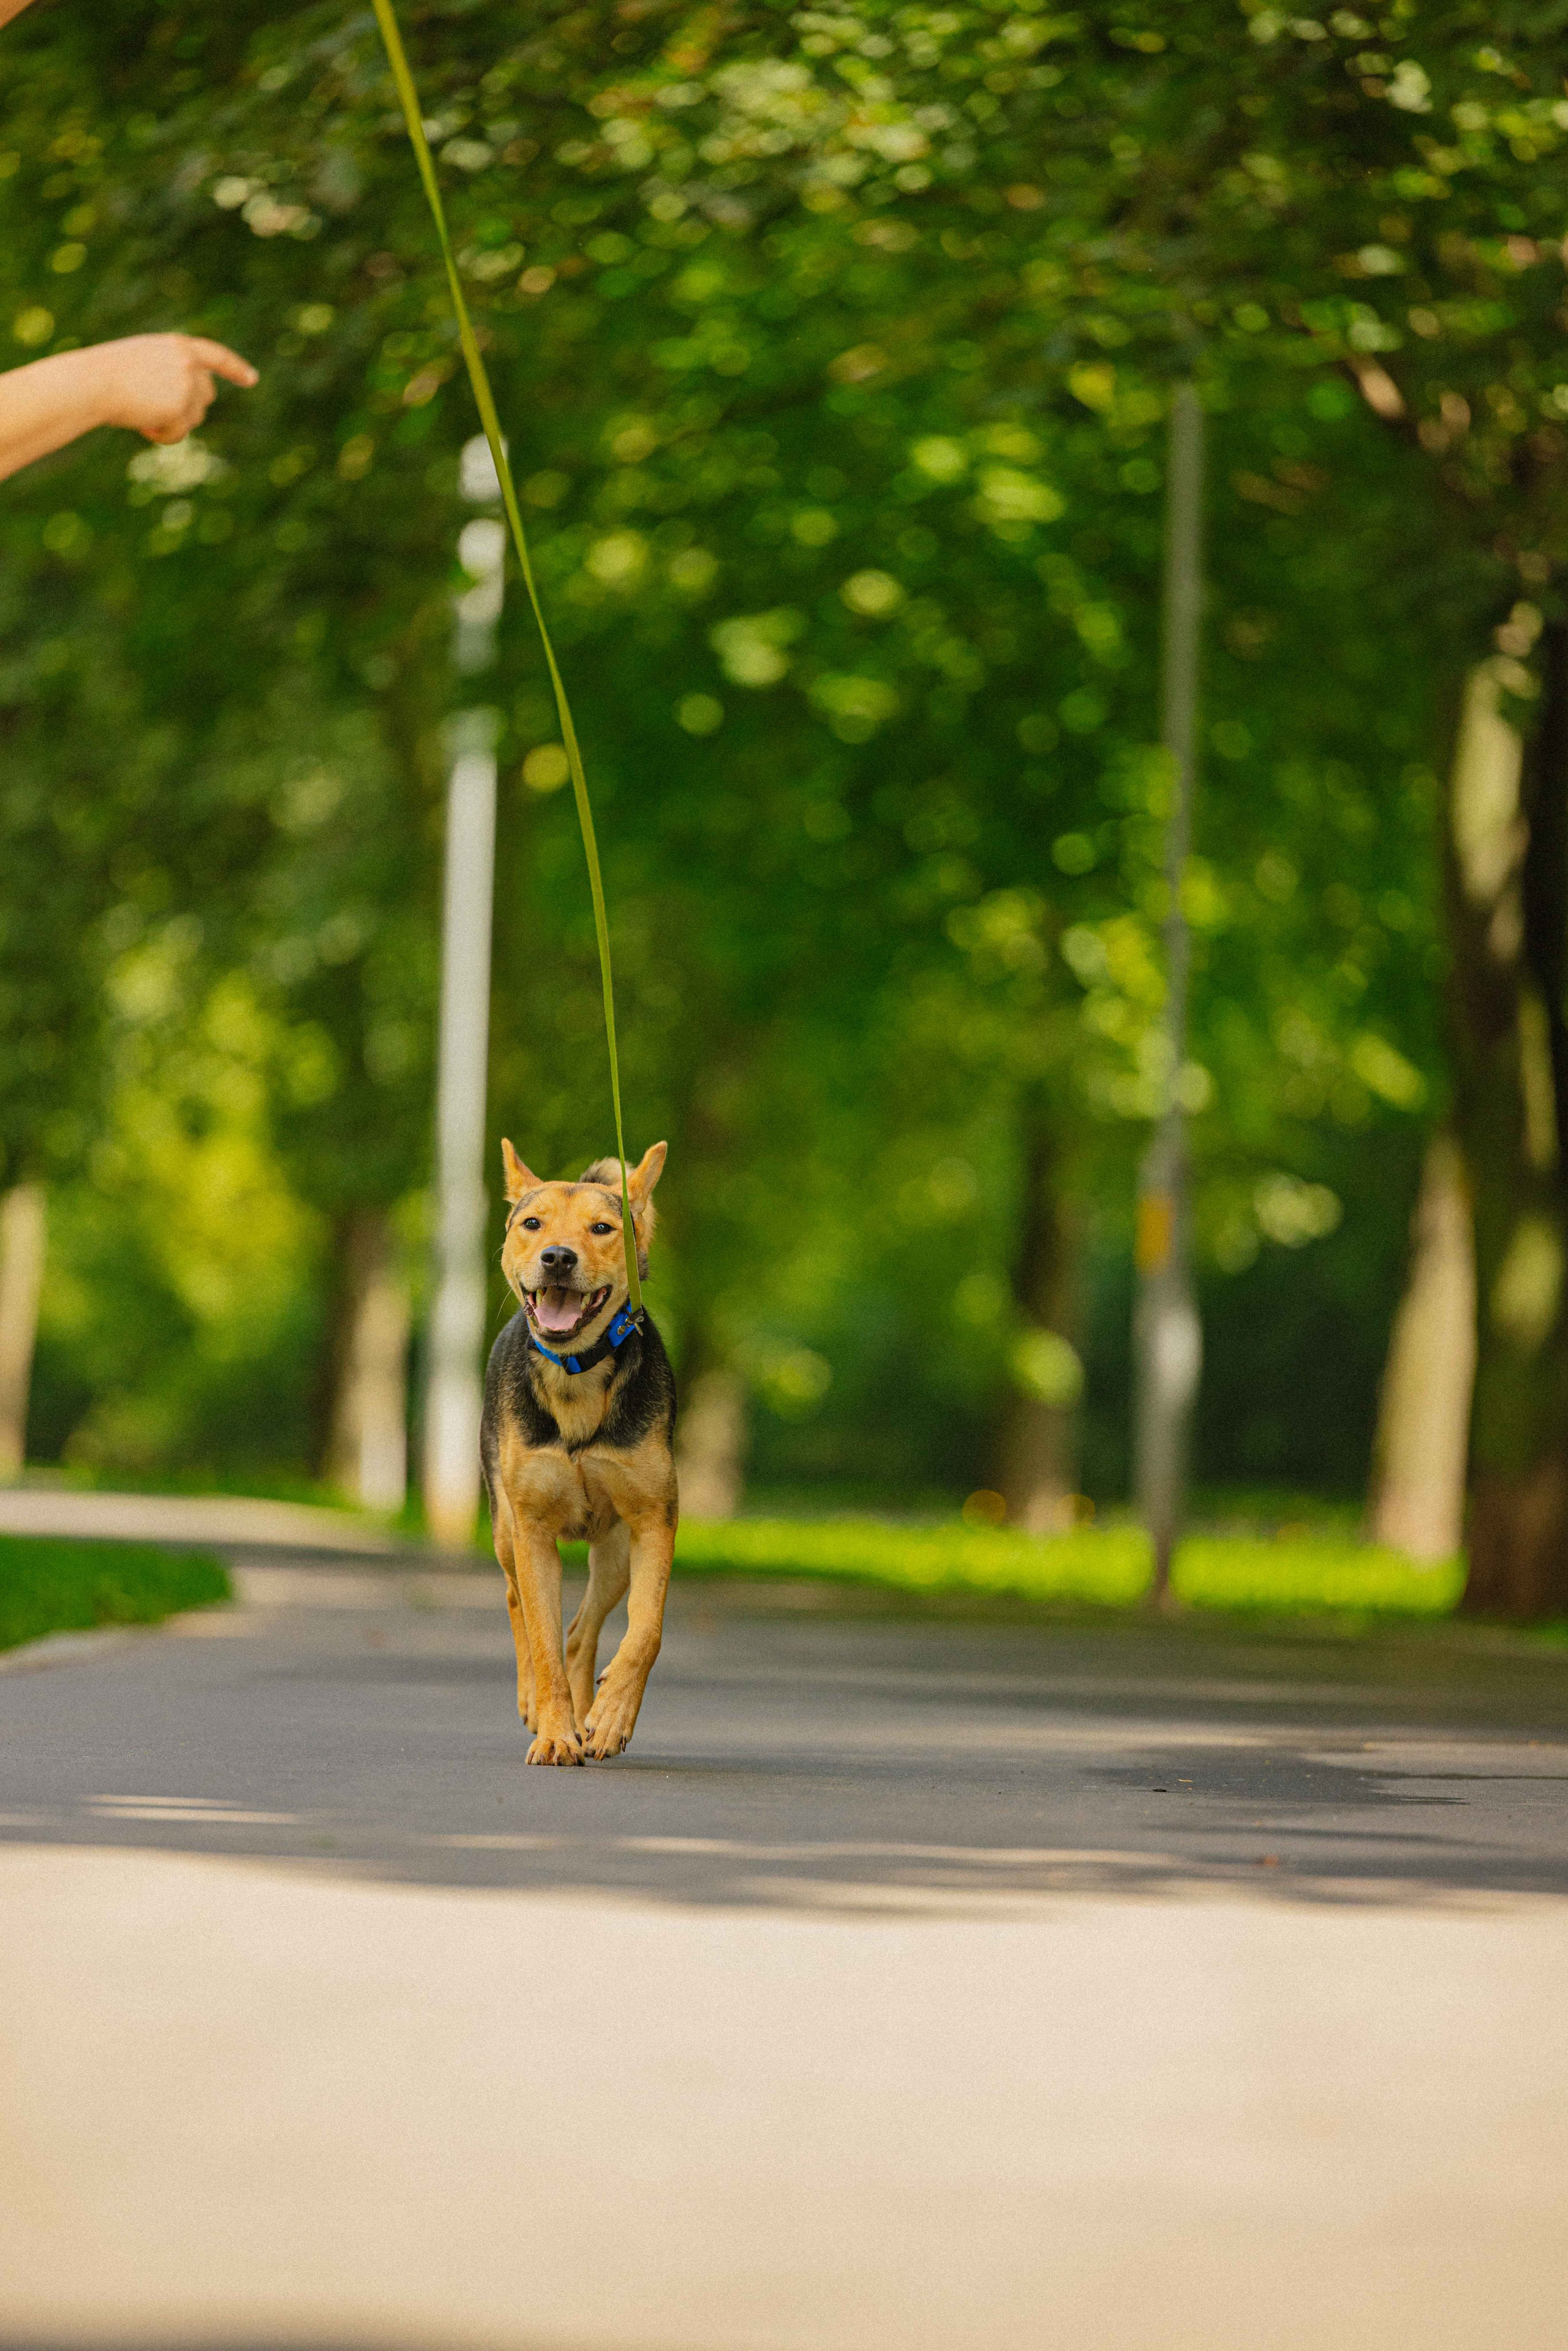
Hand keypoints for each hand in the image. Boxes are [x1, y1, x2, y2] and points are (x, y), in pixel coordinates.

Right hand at [92, 333, 257, 443]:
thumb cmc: (107, 374)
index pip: (216, 355)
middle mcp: (189, 362)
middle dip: (188, 408)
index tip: (252, 379)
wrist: (92, 383)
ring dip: (173, 423)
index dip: (235, 368)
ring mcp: (187, 384)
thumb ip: (169, 373)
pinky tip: (144, 427)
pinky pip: (181, 432)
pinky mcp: (181, 406)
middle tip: (155, 411)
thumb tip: (189, 400)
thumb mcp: (142, 363)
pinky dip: (165, 435)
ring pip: (195, 416)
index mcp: (178, 346)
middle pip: (207, 395)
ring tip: (143, 416)